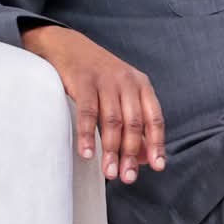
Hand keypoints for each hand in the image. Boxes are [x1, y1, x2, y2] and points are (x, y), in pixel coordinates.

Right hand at [21, 24, 165, 183]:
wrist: (67, 45)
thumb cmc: (97, 76)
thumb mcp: (121, 93)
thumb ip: (134, 122)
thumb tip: (146, 159)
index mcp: (140, 84)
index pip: (154, 117)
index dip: (156, 143)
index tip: (157, 166)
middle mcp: (126, 81)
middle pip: (134, 123)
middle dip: (131, 153)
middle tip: (127, 177)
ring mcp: (105, 79)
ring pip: (112, 120)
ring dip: (111, 149)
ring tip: (109, 172)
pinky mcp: (83, 80)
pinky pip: (87, 112)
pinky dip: (87, 134)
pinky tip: (87, 153)